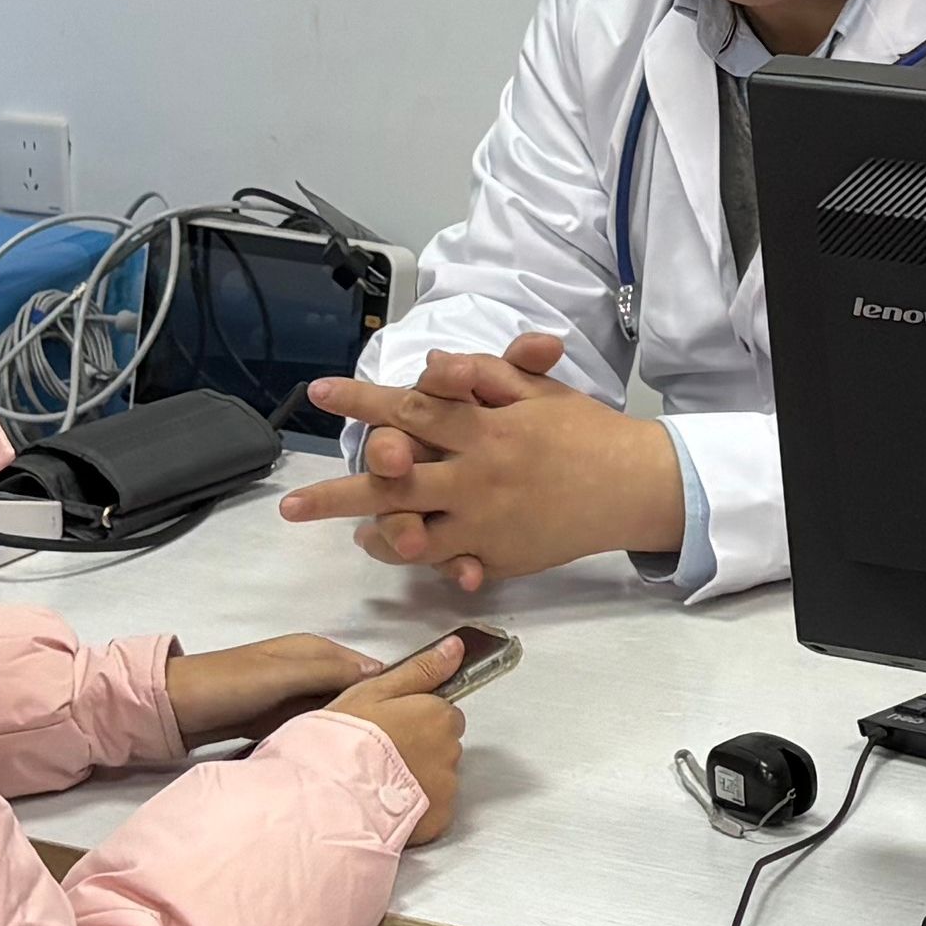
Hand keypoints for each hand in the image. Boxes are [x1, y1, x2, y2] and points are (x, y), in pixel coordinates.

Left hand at [159, 631, 405, 746]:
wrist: (174, 707)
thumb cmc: (229, 684)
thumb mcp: (281, 674)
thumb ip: (328, 671)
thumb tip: (382, 671)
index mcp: (314, 650)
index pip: (369, 667)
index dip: (396, 684)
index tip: (424, 710)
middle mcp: (309, 670)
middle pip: (357, 692)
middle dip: (379, 712)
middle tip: (408, 743)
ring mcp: (294, 697)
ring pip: (339, 713)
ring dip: (355, 730)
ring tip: (383, 756)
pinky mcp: (281, 720)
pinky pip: (317, 728)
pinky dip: (330, 740)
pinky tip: (345, 761)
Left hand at [276, 333, 684, 589]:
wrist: (632, 485)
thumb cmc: (583, 431)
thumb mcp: (538, 390)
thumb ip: (486, 375)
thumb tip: (438, 363)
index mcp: (485, 426)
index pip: (413, 409)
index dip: (363, 402)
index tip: (321, 394)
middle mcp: (477, 474)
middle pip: (397, 481)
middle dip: (339, 492)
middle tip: (293, 505)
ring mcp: (486, 520)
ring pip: (414, 530)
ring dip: (371, 533)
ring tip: (337, 533)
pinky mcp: (500, 554)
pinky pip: (447, 562)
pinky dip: (418, 558)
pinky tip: (390, 549)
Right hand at [322, 633, 474, 840]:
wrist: (330, 795)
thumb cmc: (345, 740)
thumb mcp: (375, 691)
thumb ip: (420, 670)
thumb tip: (454, 647)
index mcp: (438, 716)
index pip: (444, 713)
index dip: (416, 719)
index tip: (391, 727)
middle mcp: (450, 751)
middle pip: (443, 746)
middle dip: (419, 749)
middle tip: (380, 754)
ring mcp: (446, 788)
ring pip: (438, 778)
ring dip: (417, 779)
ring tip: (378, 781)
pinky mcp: (438, 820)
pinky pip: (433, 810)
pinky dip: (416, 808)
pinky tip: (386, 804)